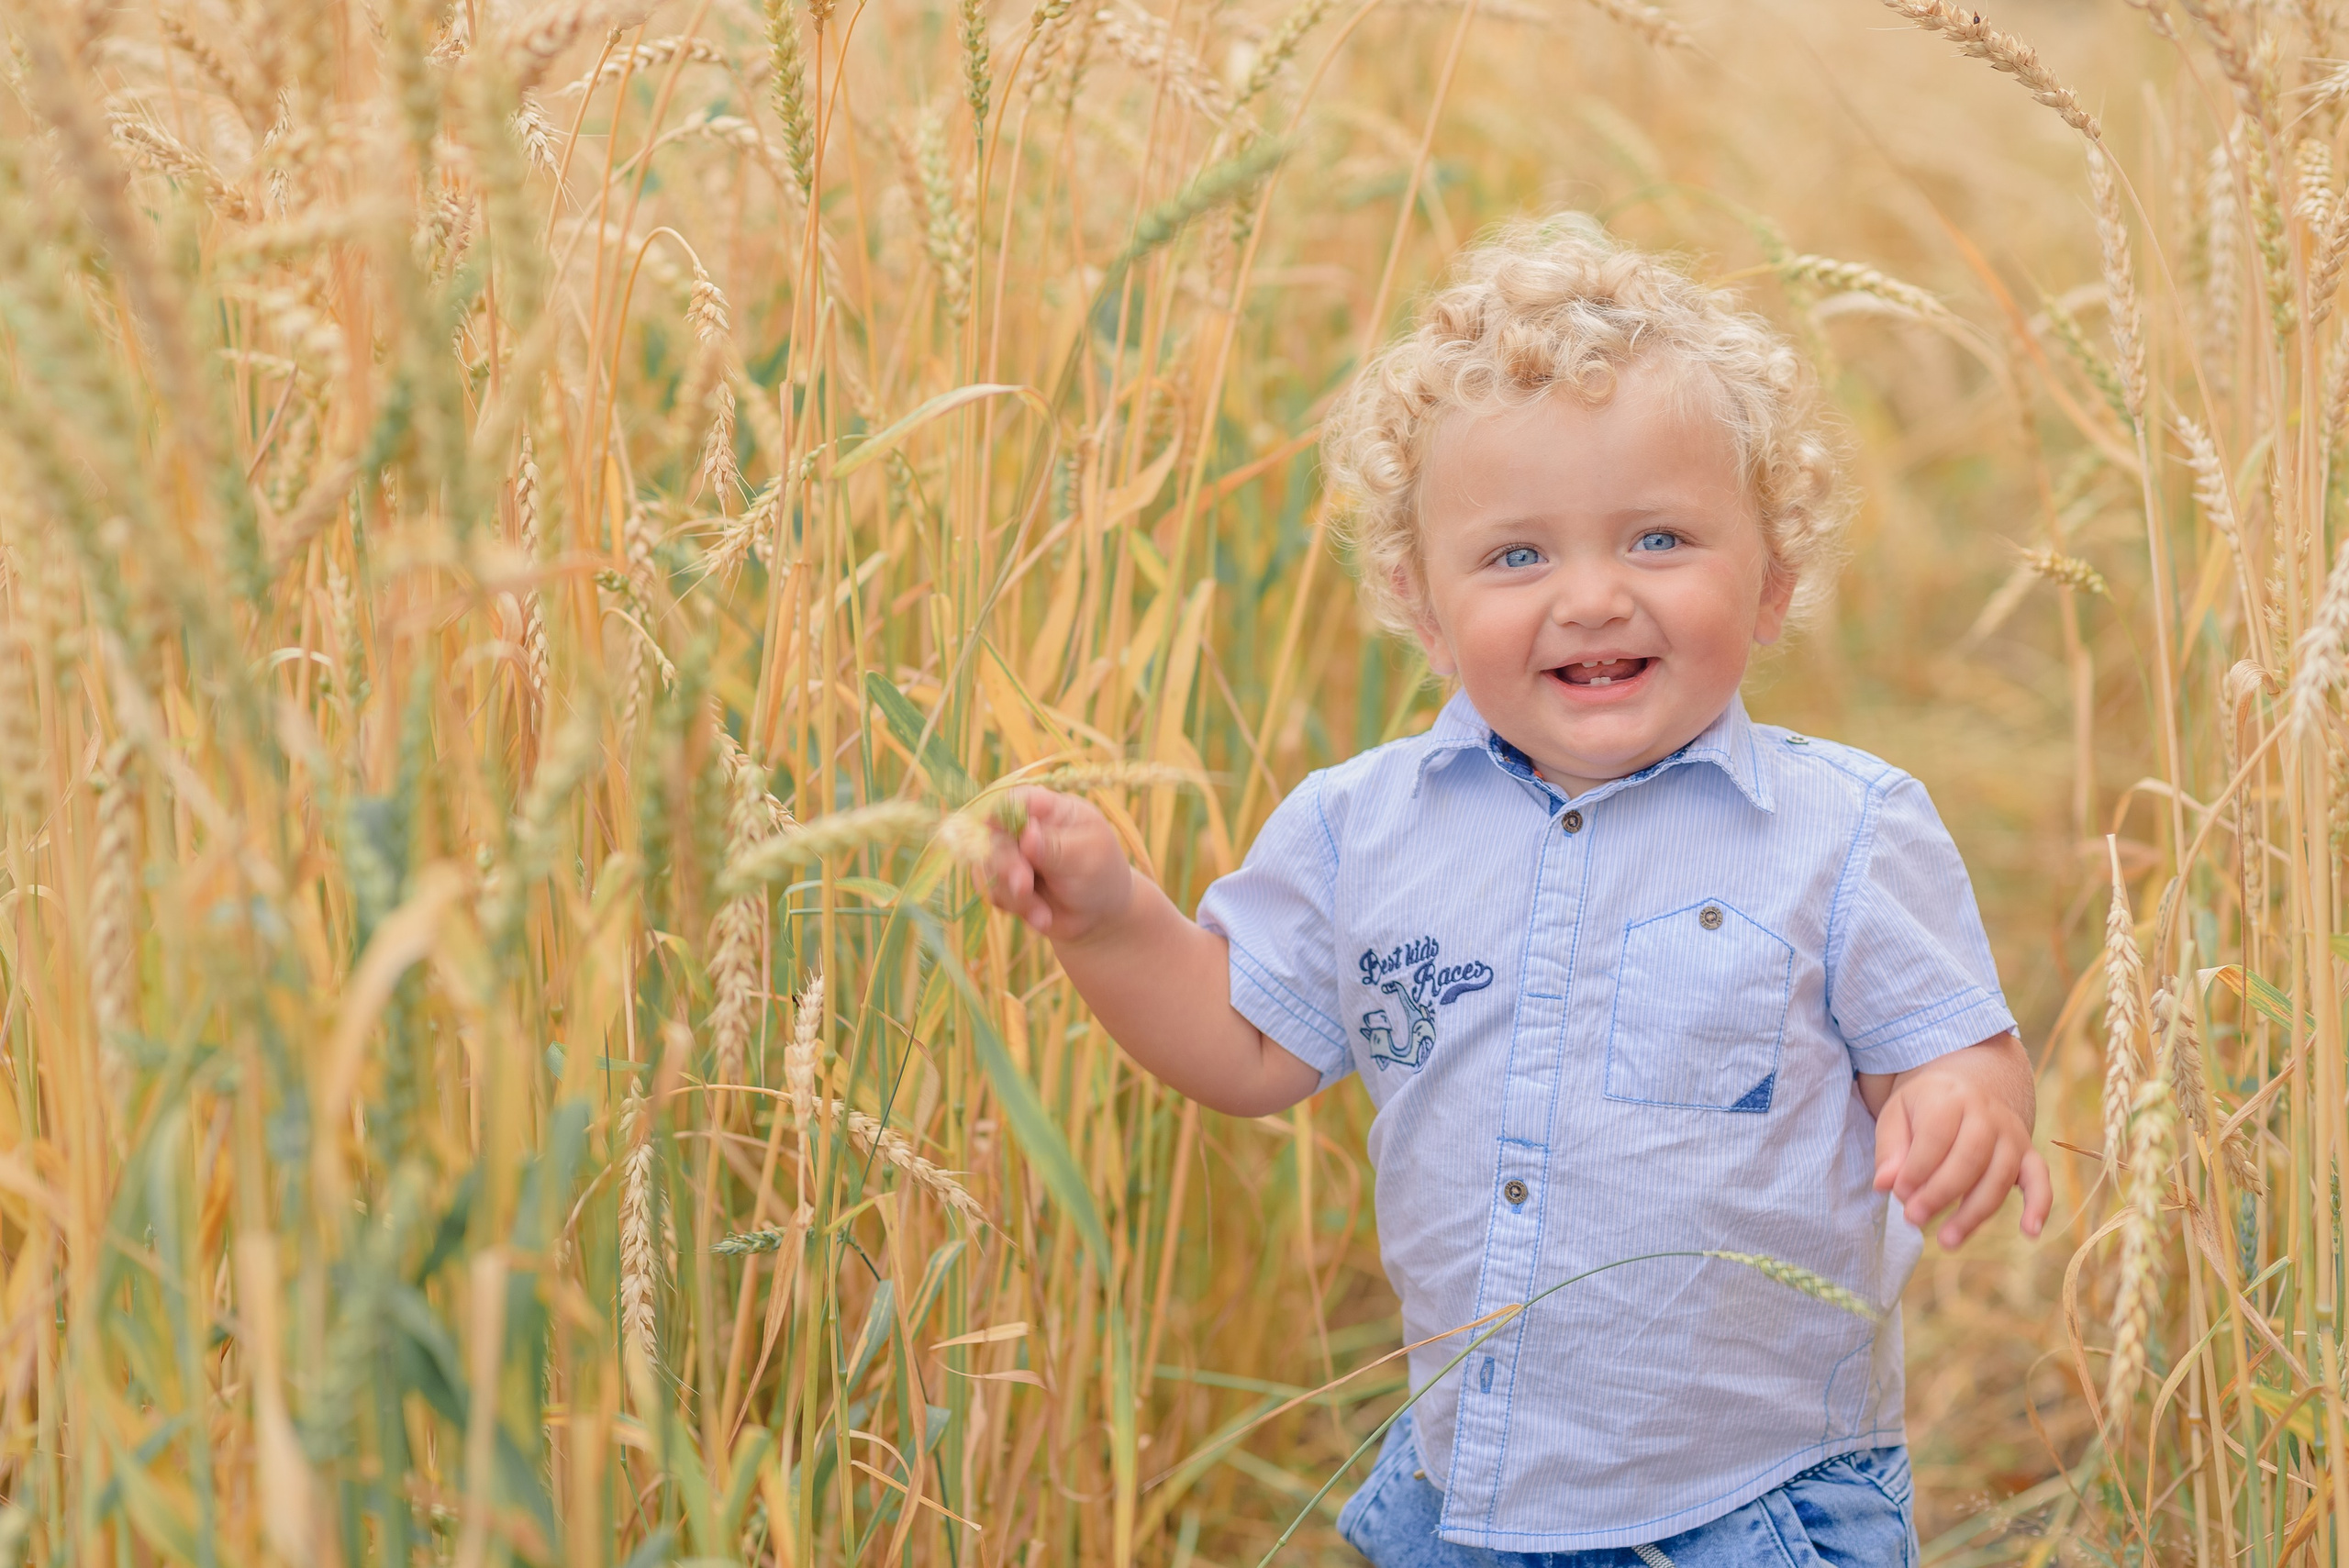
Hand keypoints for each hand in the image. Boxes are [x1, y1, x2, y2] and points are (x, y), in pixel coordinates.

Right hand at [981, 787, 1137, 942]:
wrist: (1100, 915)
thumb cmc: (1101, 874)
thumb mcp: (1088, 856)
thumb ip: (1056, 847)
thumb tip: (1026, 834)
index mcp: (1050, 809)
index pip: (1016, 799)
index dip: (1000, 811)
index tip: (994, 825)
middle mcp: (1024, 829)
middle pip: (996, 836)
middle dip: (1007, 864)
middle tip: (1024, 886)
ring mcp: (1012, 856)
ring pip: (989, 868)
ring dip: (1014, 895)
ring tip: (1044, 915)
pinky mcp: (1005, 883)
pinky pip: (994, 893)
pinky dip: (1018, 909)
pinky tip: (1043, 918)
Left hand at [1868, 1035, 2052, 1248]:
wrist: (1963, 1089)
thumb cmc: (1923, 1109)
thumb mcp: (1896, 1116)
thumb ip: (1890, 1150)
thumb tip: (1885, 1184)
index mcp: (1950, 1098)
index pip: (1936, 1136)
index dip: (1917, 1168)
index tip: (1898, 1193)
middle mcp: (1987, 1114)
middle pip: (1970, 1159)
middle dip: (1941, 1193)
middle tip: (1914, 1218)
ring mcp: (2011, 1135)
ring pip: (1999, 1177)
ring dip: (1974, 1213)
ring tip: (1946, 1240)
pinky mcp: (2028, 1154)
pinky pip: (2040, 1180)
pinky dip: (2039, 1205)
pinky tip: (2030, 1232)